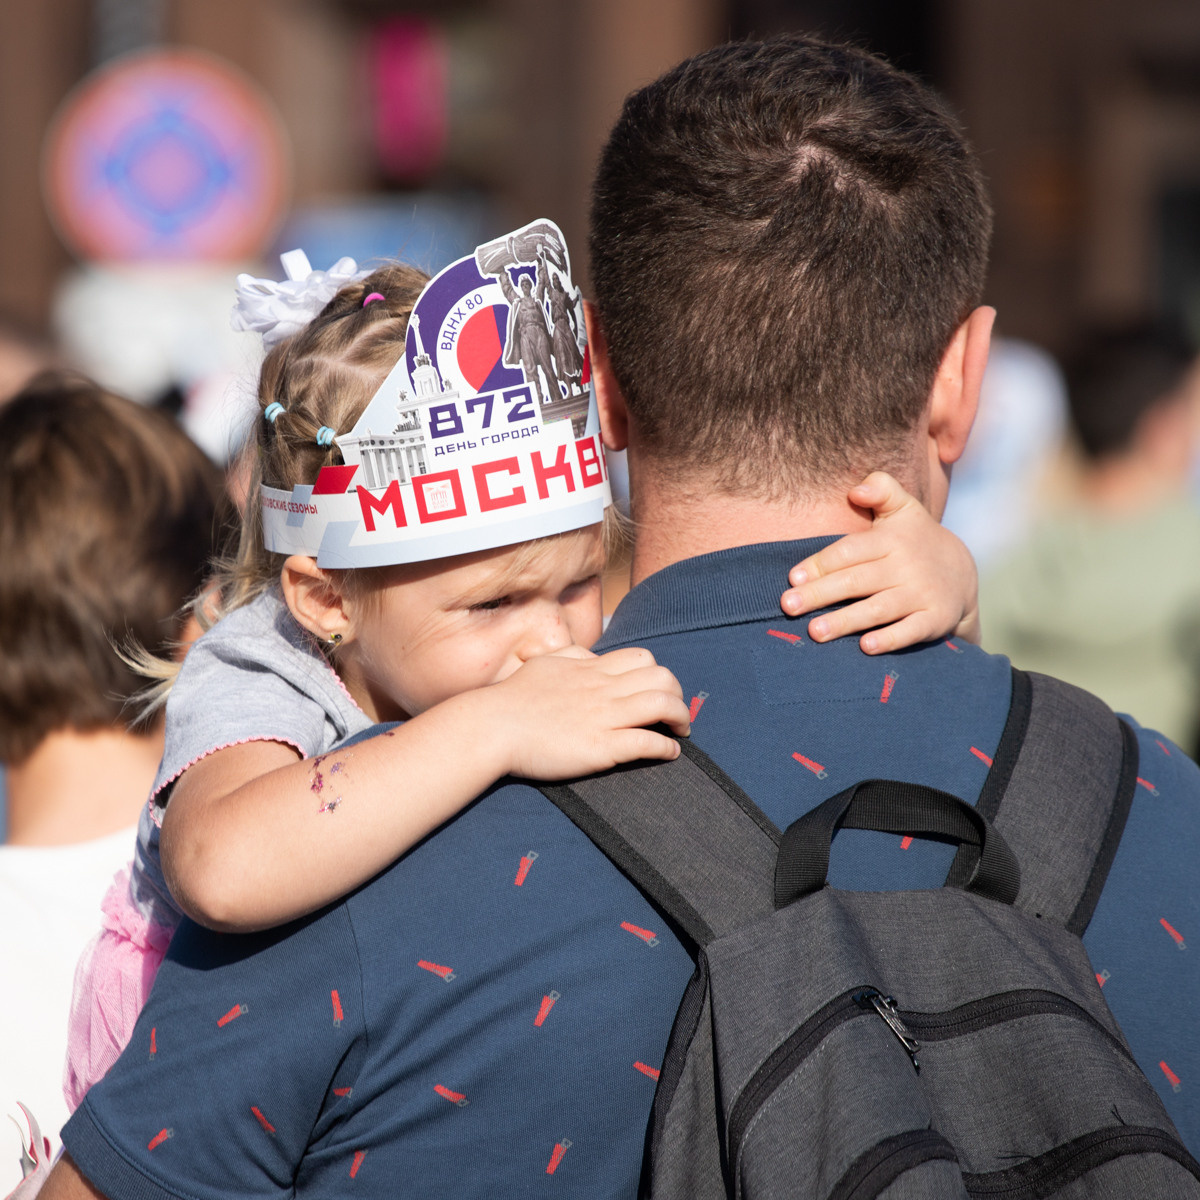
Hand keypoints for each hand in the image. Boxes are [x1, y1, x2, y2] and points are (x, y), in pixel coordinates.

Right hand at [481, 645, 690, 778]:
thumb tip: (592, 657)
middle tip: (675, 713)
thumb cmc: (512, 698)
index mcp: (591, 669)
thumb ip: (572, 656)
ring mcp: (604, 717)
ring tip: (680, 731)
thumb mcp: (544, 663)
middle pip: (662, 678)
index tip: (658, 691)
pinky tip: (670, 753)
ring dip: (680, 718)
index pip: (643, 658)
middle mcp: (603, 689)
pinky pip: (648, 743)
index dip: (658, 674)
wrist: (493, 727)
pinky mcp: (602, 748)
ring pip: (663, 706)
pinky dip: (667, 748)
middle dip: (677, 695)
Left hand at [779, 471, 980, 653]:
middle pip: (857, 581)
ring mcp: (922, 594)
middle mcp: (907, 566)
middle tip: (788, 606)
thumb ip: (881, 490)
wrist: (963, 574)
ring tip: (815, 632)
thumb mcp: (903, 508)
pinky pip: (910, 631)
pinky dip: (890, 639)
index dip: (820, 564)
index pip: (850, 551)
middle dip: (820, 594)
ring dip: (846, 621)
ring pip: (878, 609)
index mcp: (892, 539)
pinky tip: (866, 648)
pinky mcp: (935, 619)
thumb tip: (857, 489)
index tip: (793, 578)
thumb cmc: (914, 540)